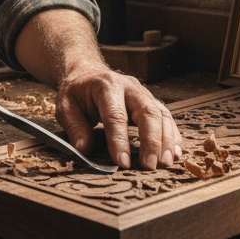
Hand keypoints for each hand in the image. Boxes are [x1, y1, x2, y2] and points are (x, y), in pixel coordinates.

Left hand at [54, 64, 183, 170]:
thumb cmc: (76, 91)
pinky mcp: (150, 101)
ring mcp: (142, 93)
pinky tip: (174, 153)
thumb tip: (83, 150)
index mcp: (106, 86)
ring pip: (161, 114)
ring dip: (166, 140)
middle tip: (150, 166)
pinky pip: (166, 116)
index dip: (120, 140)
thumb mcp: (65, 106)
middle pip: (147, 111)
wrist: (87, 72)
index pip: (115, 115)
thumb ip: (74, 127)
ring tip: (165, 164)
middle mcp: (129, 87)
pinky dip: (173, 135)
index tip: (123, 163)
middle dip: (151, 140)